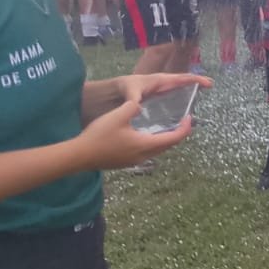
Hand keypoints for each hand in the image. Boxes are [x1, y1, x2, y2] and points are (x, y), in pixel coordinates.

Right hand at [76, 98, 193, 170]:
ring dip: (165, 139)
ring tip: (167, 125)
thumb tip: (141, 105)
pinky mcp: (126, 162)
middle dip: (178, 133)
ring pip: (157, 150)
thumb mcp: (118, 115)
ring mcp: (134, 161)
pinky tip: (146, 134)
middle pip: (169, 145)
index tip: (190, 117)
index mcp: (146, 144)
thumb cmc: (99, 135)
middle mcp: (144, 156)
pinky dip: (153, 143)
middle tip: (182, 120)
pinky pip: (147, 152)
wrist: (78, 156)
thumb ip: (134, 107)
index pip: (175, 138)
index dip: (186, 127)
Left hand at [115, 73, 211, 106]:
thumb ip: (134, 98)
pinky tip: (185, 112)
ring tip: (203, 99)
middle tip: (211, 86)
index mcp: (161, 80)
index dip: (195, 79)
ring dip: (191, 93)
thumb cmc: (125, 86)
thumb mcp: (129, 90)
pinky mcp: (161, 98)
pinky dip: (182, 102)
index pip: (181, 78)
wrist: (117, 90)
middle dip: (198, 83)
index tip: (208, 82)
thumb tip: (139, 108)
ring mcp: (164, 91)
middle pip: (185, 82)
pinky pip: (175, 98)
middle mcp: (165, 85)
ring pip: (181, 91)